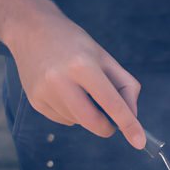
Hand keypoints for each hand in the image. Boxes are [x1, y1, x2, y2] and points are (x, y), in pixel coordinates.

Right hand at [6, 2, 144, 146]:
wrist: (29, 28)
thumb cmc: (73, 43)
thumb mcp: (104, 57)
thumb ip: (125, 86)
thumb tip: (132, 116)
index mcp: (82, 66)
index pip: (111, 103)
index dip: (128, 125)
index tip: (139, 141)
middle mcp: (60, 80)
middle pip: (93, 123)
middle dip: (107, 128)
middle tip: (110, 120)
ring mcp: (45, 93)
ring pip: (79, 122)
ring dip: (86, 114)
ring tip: (77, 88)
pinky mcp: (35, 102)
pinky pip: (64, 120)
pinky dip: (71, 112)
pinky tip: (63, 92)